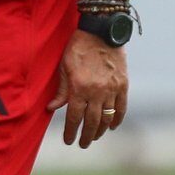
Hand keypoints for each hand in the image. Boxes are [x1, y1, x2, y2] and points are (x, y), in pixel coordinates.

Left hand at [47, 31, 127, 148]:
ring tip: (95, 136)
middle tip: (82, 144)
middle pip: (91, 121)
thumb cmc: (78, 47)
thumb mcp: (64, 66)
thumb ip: (60, 90)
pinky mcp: (123, 84)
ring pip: (107, 117)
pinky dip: (117, 119)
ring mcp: (112, 89)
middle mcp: (96, 91)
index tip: (68, 140)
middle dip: (86, 136)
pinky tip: (112, 126)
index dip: (70, 131)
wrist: (101, 31)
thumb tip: (51, 108)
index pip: (74, 117)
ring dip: (101, 130)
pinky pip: (122, 107)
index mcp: (79, 87)